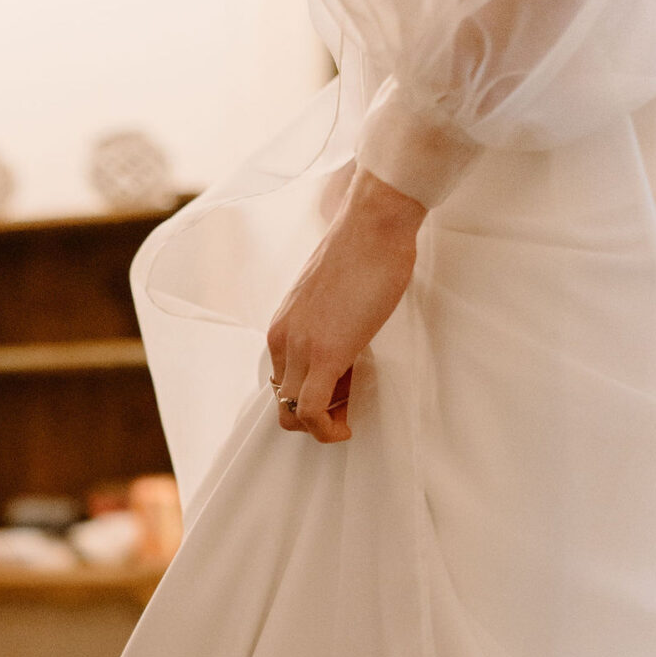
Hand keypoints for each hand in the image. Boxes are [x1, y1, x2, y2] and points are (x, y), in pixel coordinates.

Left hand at [265, 167, 423, 442]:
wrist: (374, 225)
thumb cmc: (364, 253)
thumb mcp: (333, 297)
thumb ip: (326, 325)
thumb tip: (343, 347)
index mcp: (283, 326)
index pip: (282, 381)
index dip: (311, 396)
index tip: (341, 392)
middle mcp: (281, 339)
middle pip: (283, 403)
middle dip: (314, 415)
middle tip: (346, 405)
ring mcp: (299, 348)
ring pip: (292, 413)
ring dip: (321, 425)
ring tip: (349, 412)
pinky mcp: (323, 354)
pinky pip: (309, 412)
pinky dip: (325, 431)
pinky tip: (345, 428)